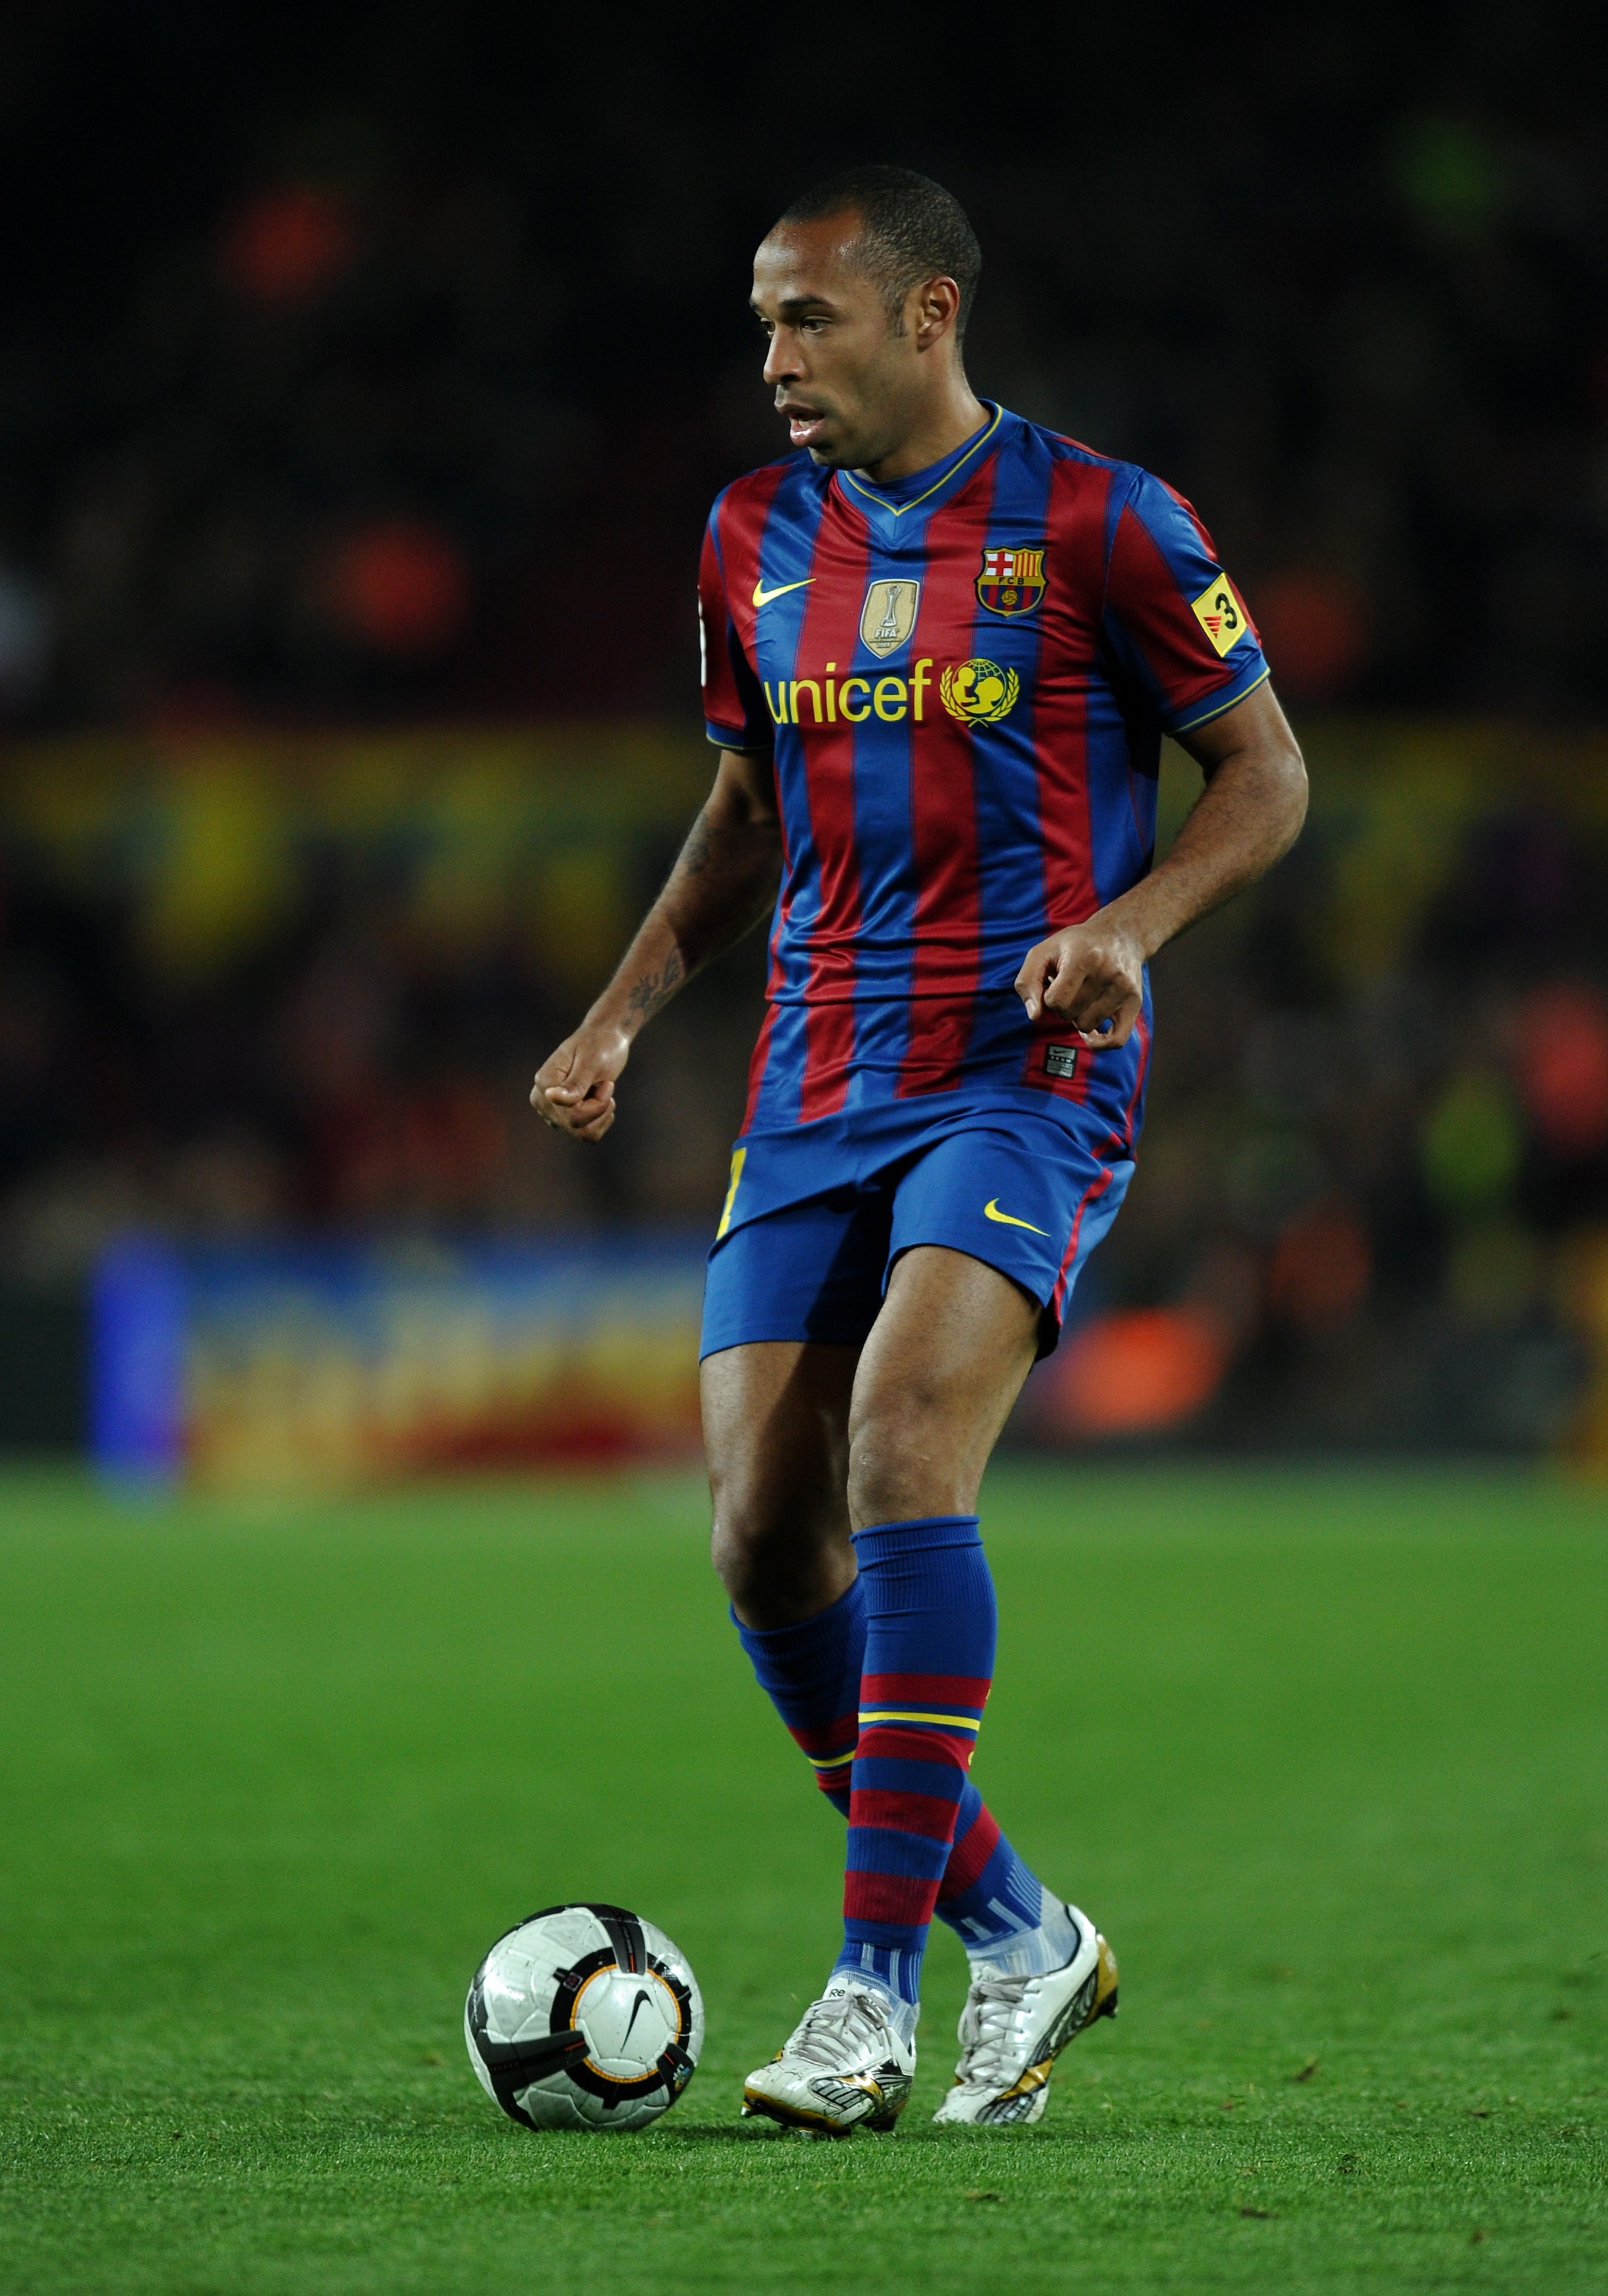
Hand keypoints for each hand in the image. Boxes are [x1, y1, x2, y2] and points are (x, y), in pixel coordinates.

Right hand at [530, 1020, 629, 1141]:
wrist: (605, 1038)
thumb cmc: (599, 1045)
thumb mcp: (591, 1062)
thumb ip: (574, 1084)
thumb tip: (551, 1097)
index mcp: (544, 1084)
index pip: (571, 1114)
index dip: (598, 1102)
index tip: (605, 1081)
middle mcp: (543, 1101)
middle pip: (576, 1125)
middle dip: (600, 1107)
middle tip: (605, 1084)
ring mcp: (553, 1111)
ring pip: (583, 1134)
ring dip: (601, 1114)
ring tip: (600, 1091)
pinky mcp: (565, 1117)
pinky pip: (588, 1135)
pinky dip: (601, 1120)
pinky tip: (600, 1100)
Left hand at [1014, 913, 1146, 1046]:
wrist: (1120, 935)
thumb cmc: (1074, 946)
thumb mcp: (1043, 952)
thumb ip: (1028, 982)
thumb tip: (1035, 1016)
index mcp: (1084, 957)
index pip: (1056, 1001)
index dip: (1048, 997)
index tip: (1054, 983)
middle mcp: (1109, 972)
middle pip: (1070, 1014)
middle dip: (1063, 1005)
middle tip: (1072, 987)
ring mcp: (1124, 989)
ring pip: (1087, 1026)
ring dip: (1079, 1016)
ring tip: (1084, 995)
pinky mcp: (1135, 1003)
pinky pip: (1116, 1040)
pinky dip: (1100, 1043)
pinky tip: (1091, 1033)